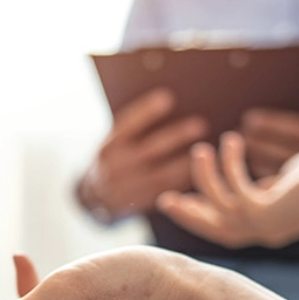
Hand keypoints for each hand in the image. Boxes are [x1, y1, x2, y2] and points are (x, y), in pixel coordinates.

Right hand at [80, 89, 209, 217]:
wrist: (94, 198)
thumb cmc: (111, 161)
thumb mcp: (111, 144)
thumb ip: (131, 130)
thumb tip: (165, 102)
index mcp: (107, 147)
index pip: (126, 125)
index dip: (145, 111)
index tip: (166, 97)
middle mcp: (116, 166)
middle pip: (150, 149)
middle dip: (176, 136)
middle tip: (200, 124)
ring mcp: (129, 187)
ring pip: (164, 174)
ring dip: (187, 161)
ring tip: (205, 150)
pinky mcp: (142, 202)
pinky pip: (167, 191)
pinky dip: (184, 180)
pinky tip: (200, 170)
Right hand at [156, 133, 298, 248]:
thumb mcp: (290, 183)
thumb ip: (269, 188)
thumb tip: (256, 183)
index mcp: (269, 229)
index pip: (225, 229)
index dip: (200, 218)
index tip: (182, 202)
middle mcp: (264, 232)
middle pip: (213, 228)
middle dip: (187, 214)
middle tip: (163, 199)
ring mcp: (264, 224)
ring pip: (218, 206)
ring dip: (204, 178)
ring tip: (200, 149)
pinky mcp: (267, 210)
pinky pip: (234, 187)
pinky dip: (227, 164)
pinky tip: (230, 141)